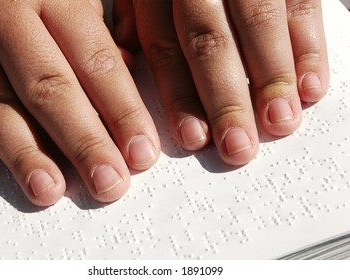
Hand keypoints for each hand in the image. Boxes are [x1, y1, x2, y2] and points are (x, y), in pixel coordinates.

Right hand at [0, 0, 160, 205]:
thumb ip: (95, 26)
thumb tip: (127, 68)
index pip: (97, 63)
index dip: (123, 112)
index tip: (141, 154)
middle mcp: (4, 13)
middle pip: (49, 89)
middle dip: (82, 142)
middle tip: (108, 183)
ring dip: (23, 153)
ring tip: (48, 190)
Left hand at [114, 0, 328, 164]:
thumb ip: (134, 10)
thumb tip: (124, 48)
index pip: (164, 45)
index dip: (180, 95)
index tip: (193, 138)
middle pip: (209, 41)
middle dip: (225, 99)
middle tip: (237, 146)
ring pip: (258, 24)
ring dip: (271, 79)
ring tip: (279, 123)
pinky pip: (301, 4)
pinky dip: (308, 46)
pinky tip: (312, 88)